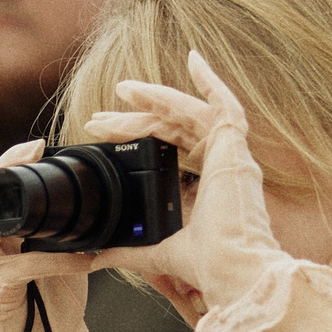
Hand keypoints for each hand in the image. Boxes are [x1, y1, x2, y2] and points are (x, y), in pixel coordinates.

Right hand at [0, 140, 129, 331]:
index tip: (40, 145)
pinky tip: (84, 258)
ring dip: (18, 206)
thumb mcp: (62, 252)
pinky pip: (22, 264)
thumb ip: (66, 225)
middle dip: (3, 168)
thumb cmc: (53, 304)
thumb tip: (100, 194)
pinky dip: (54, 259)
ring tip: (49, 195)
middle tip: (34, 153)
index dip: (10, 161)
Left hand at [77, 50, 279, 308]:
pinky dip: (210, 82)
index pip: (171, 146)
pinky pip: (224, 105)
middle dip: (135, 118)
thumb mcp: (157, 251)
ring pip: (190, 113)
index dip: (139, 133)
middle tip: (100, 118)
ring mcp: (232, 154)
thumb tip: (96, 258)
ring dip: (157, 99)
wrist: (233, 270)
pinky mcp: (235, 149)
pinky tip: (193, 60)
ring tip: (124, 91)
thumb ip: (129, 251)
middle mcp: (222, 164)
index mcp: (208, 184)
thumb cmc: (209, 264)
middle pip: (174, 128)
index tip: (106, 132)